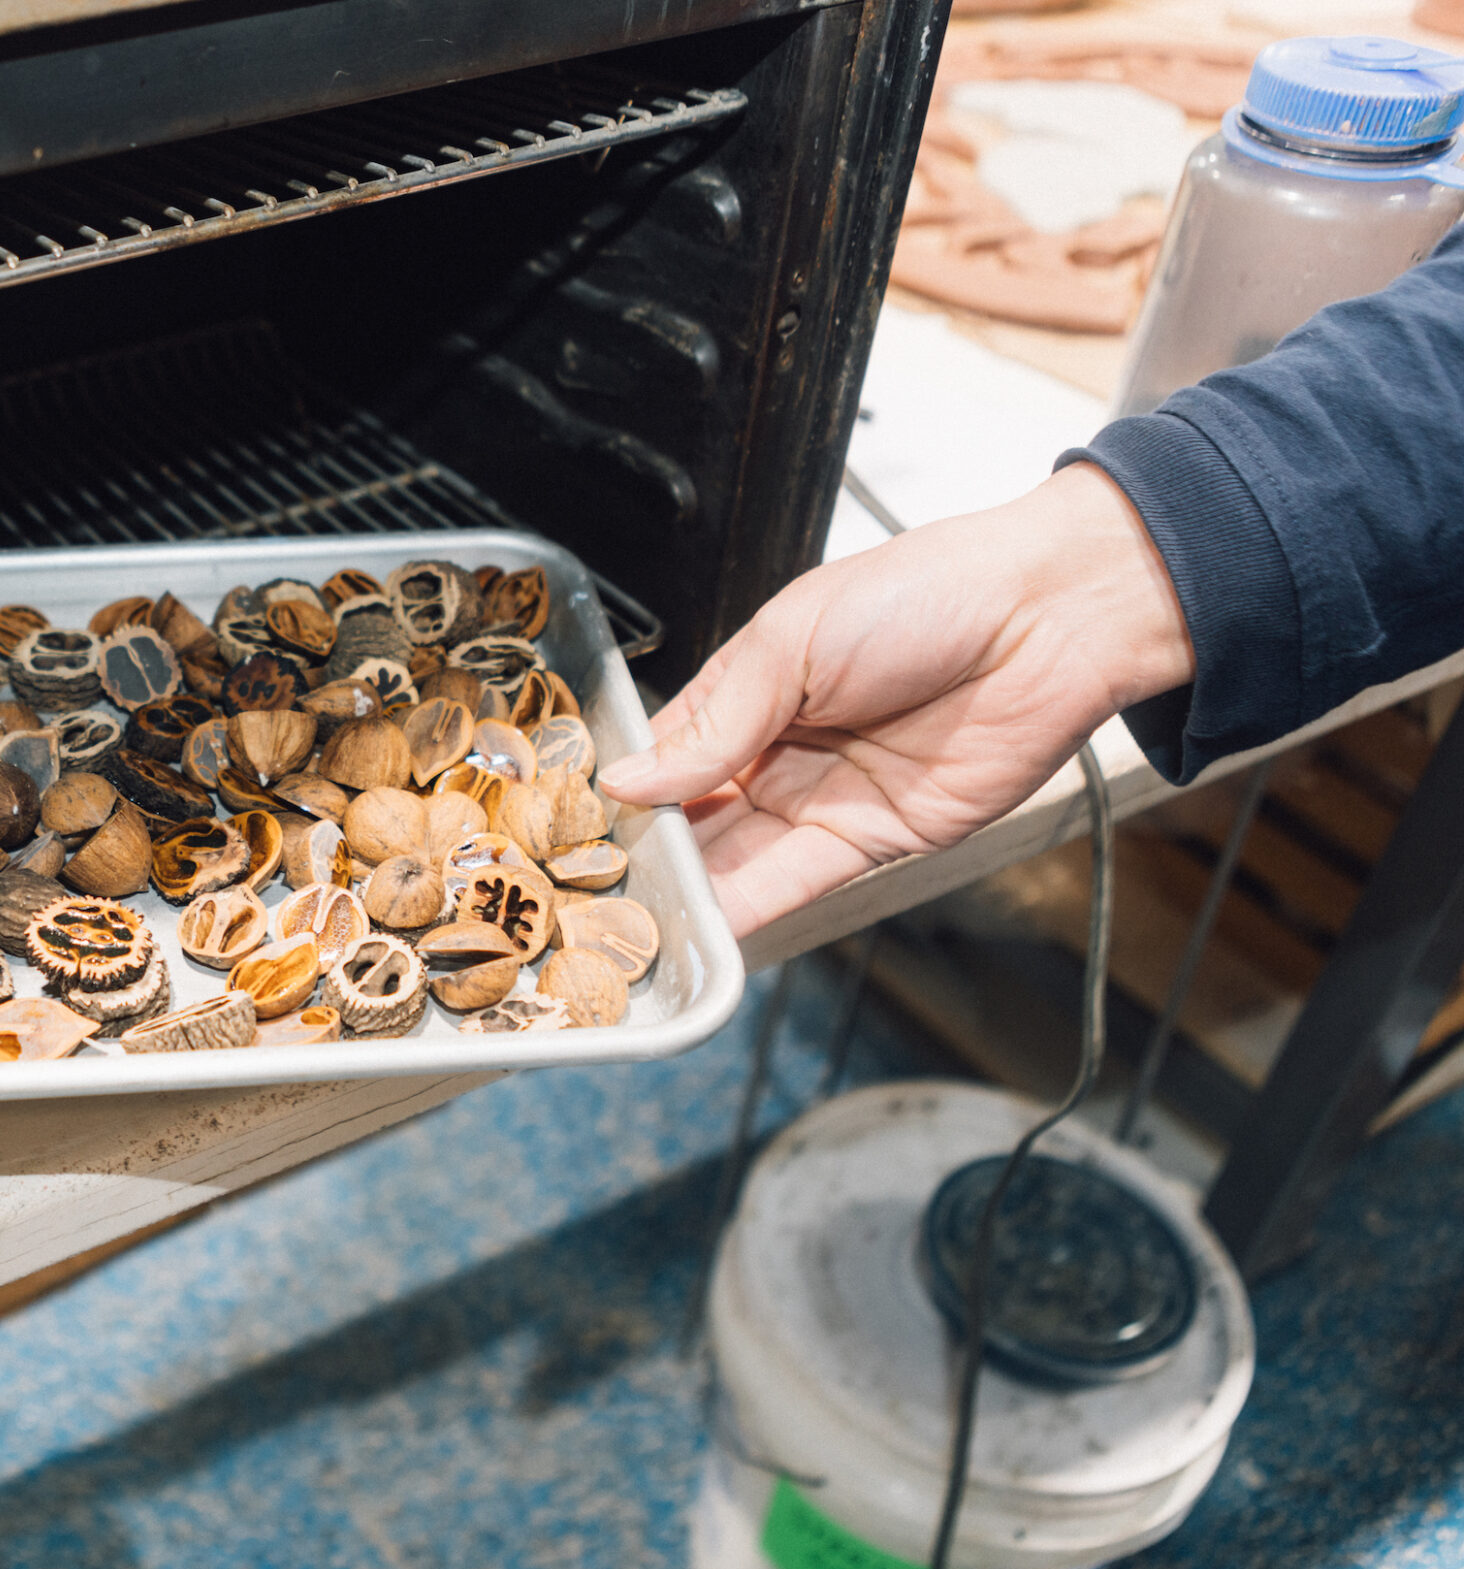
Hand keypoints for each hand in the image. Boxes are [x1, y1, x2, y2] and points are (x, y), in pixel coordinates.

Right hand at [598, 464, 1193, 937]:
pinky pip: (792, 884)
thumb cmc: (925, 594)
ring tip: (625, 922)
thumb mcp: (789, 641)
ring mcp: (819, 801)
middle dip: (641, 854)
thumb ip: (713, 722)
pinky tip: (697, 929)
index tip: (566, 827)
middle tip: (581, 891)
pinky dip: (744, 911)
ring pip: (732, 860)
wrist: (1047, 617)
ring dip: (684, 893)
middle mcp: (775, 752)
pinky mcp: (870, 842)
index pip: (662, 755)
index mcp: (745, 691)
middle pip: (690, 819)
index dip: (618, 792)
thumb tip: (629, 781)